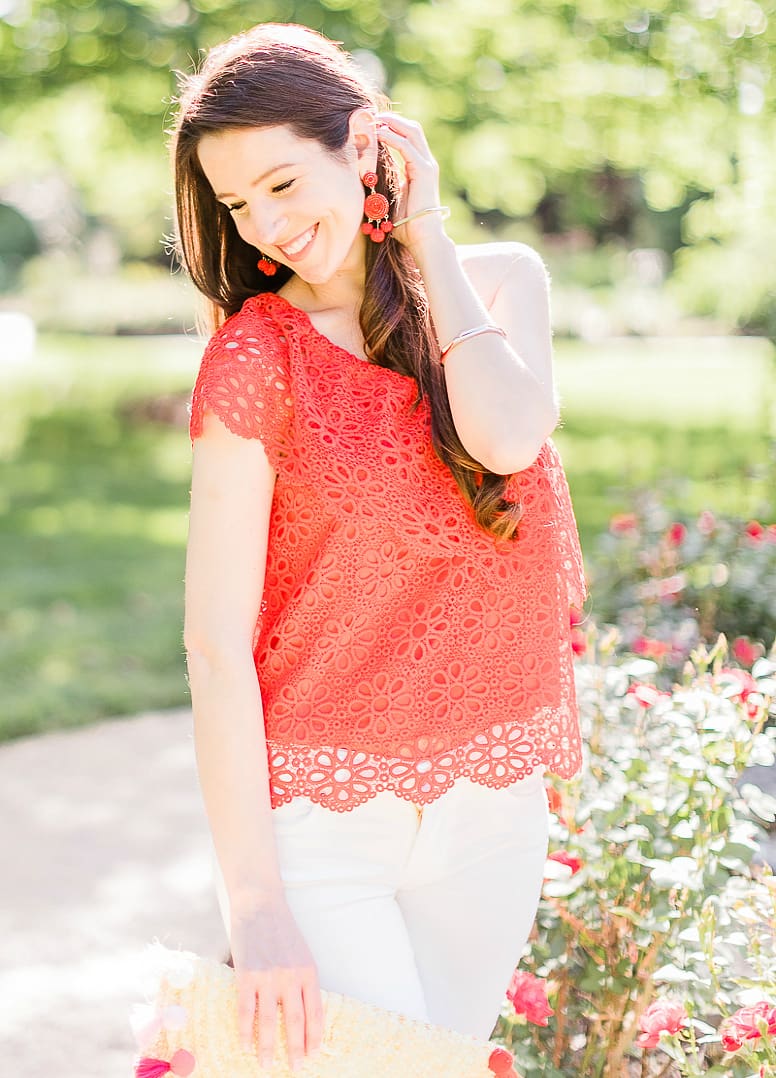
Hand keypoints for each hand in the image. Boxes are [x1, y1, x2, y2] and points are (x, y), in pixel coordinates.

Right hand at [229, 898, 323, 1071]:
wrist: (260, 904)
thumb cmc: (281, 929)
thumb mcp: (301, 953)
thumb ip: (303, 980)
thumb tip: (304, 1012)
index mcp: (309, 972)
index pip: (316, 1013)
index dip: (315, 1036)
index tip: (314, 1054)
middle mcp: (291, 977)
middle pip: (296, 1022)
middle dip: (297, 1049)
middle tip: (297, 1068)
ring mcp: (269, 977)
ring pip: (271, 1022)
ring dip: (270, 1047)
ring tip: (267, 1065)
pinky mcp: (247, 975)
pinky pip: (247, 1011)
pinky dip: (246, 1031)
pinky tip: (245, 1046)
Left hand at [374, 111, 446, 251]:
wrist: (421, 238)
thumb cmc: (405, 225)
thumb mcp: (389, 199)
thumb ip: (382, 185)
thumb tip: (362, 180)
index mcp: (418, 168)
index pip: (407, 137)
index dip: (390, 127)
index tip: (371, 124)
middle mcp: (425, 163)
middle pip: (411, 128)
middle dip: (391, 119)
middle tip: (371, 116)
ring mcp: (427, 165)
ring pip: (411, 131)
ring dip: (391, 123)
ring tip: (373, 121)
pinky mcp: (424, 171)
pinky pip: (407, 147)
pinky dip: (392, 137)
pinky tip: (378, 134)